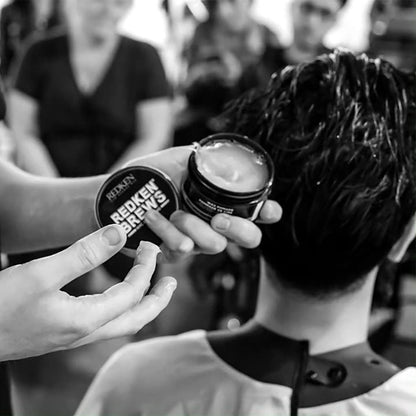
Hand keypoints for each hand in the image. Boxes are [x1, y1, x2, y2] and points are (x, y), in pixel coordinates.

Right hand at [0, 226, 175, 361]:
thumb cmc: (0, 305)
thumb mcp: (43, 273)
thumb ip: (84, 253)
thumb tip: (119, 233)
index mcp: (86, 321)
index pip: (132, 294)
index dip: (145, 269)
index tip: (150, 247)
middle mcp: (85, 334)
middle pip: (136, 320)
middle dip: (158, 299)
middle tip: (171, 280)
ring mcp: (74, 336)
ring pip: (122, 323)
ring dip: (142, 304)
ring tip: (154, 286)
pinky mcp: (63, 332)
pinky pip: (105, 322)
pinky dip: (121, 306)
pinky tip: (117, 296)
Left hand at [127, 146, 281, 261]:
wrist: (116, 192)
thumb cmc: (149, 174)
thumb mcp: (178, 159)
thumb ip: (202, 160)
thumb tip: (224, 160)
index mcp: (222, 201)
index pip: (258, 211)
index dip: (269, 213)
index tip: (267, 211)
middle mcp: (215, 222)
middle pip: (249, 238)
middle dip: (239, 230)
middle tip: (218, 220)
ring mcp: (197, 239)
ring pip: (215, 246)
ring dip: (195, 229)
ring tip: (174, 213)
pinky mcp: (174, 251)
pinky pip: (182, 251)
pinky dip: (167, 234)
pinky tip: (153, 219)